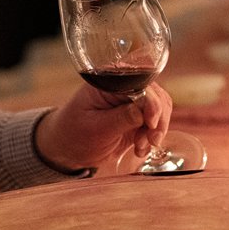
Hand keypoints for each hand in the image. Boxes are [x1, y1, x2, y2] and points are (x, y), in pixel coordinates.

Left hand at [33, 82, 171, 172]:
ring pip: (161, 108)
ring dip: (156, 129)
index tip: (151, 123)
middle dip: (157, 119)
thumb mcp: (96, 129)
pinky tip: (140, 148)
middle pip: (156, 94)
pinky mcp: (137, 116)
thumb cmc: (74, 134)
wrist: (67, 148)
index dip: (151, 102)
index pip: (140, 83)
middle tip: (150, 141)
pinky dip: (153, 136)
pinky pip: (156, 121)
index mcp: (108, 81)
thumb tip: (144, 111)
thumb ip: (121, 118)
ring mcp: (131, 101)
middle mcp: (123, 86)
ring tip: (141, 147)